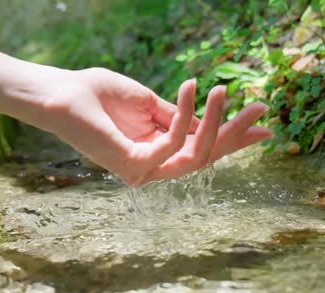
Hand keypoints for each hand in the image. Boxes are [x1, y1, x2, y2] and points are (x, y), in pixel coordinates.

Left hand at [31, 68, 272, 186]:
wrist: (63, 94)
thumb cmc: (99, 95)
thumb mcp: (148, 104)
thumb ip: (176, 117)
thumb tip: (208, 120)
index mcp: (156, 151)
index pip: (200, 148)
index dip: (232, 137)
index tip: (261, 122)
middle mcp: (153, 167)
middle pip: (205, 157)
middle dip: (235, 134)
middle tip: (261, 109)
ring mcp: (144, 171)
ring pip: (196, 156)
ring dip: (215, 124)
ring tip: (223, 90)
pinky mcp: (134, 166)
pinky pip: (173, 144)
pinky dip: (185, 115)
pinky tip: (191, 89)